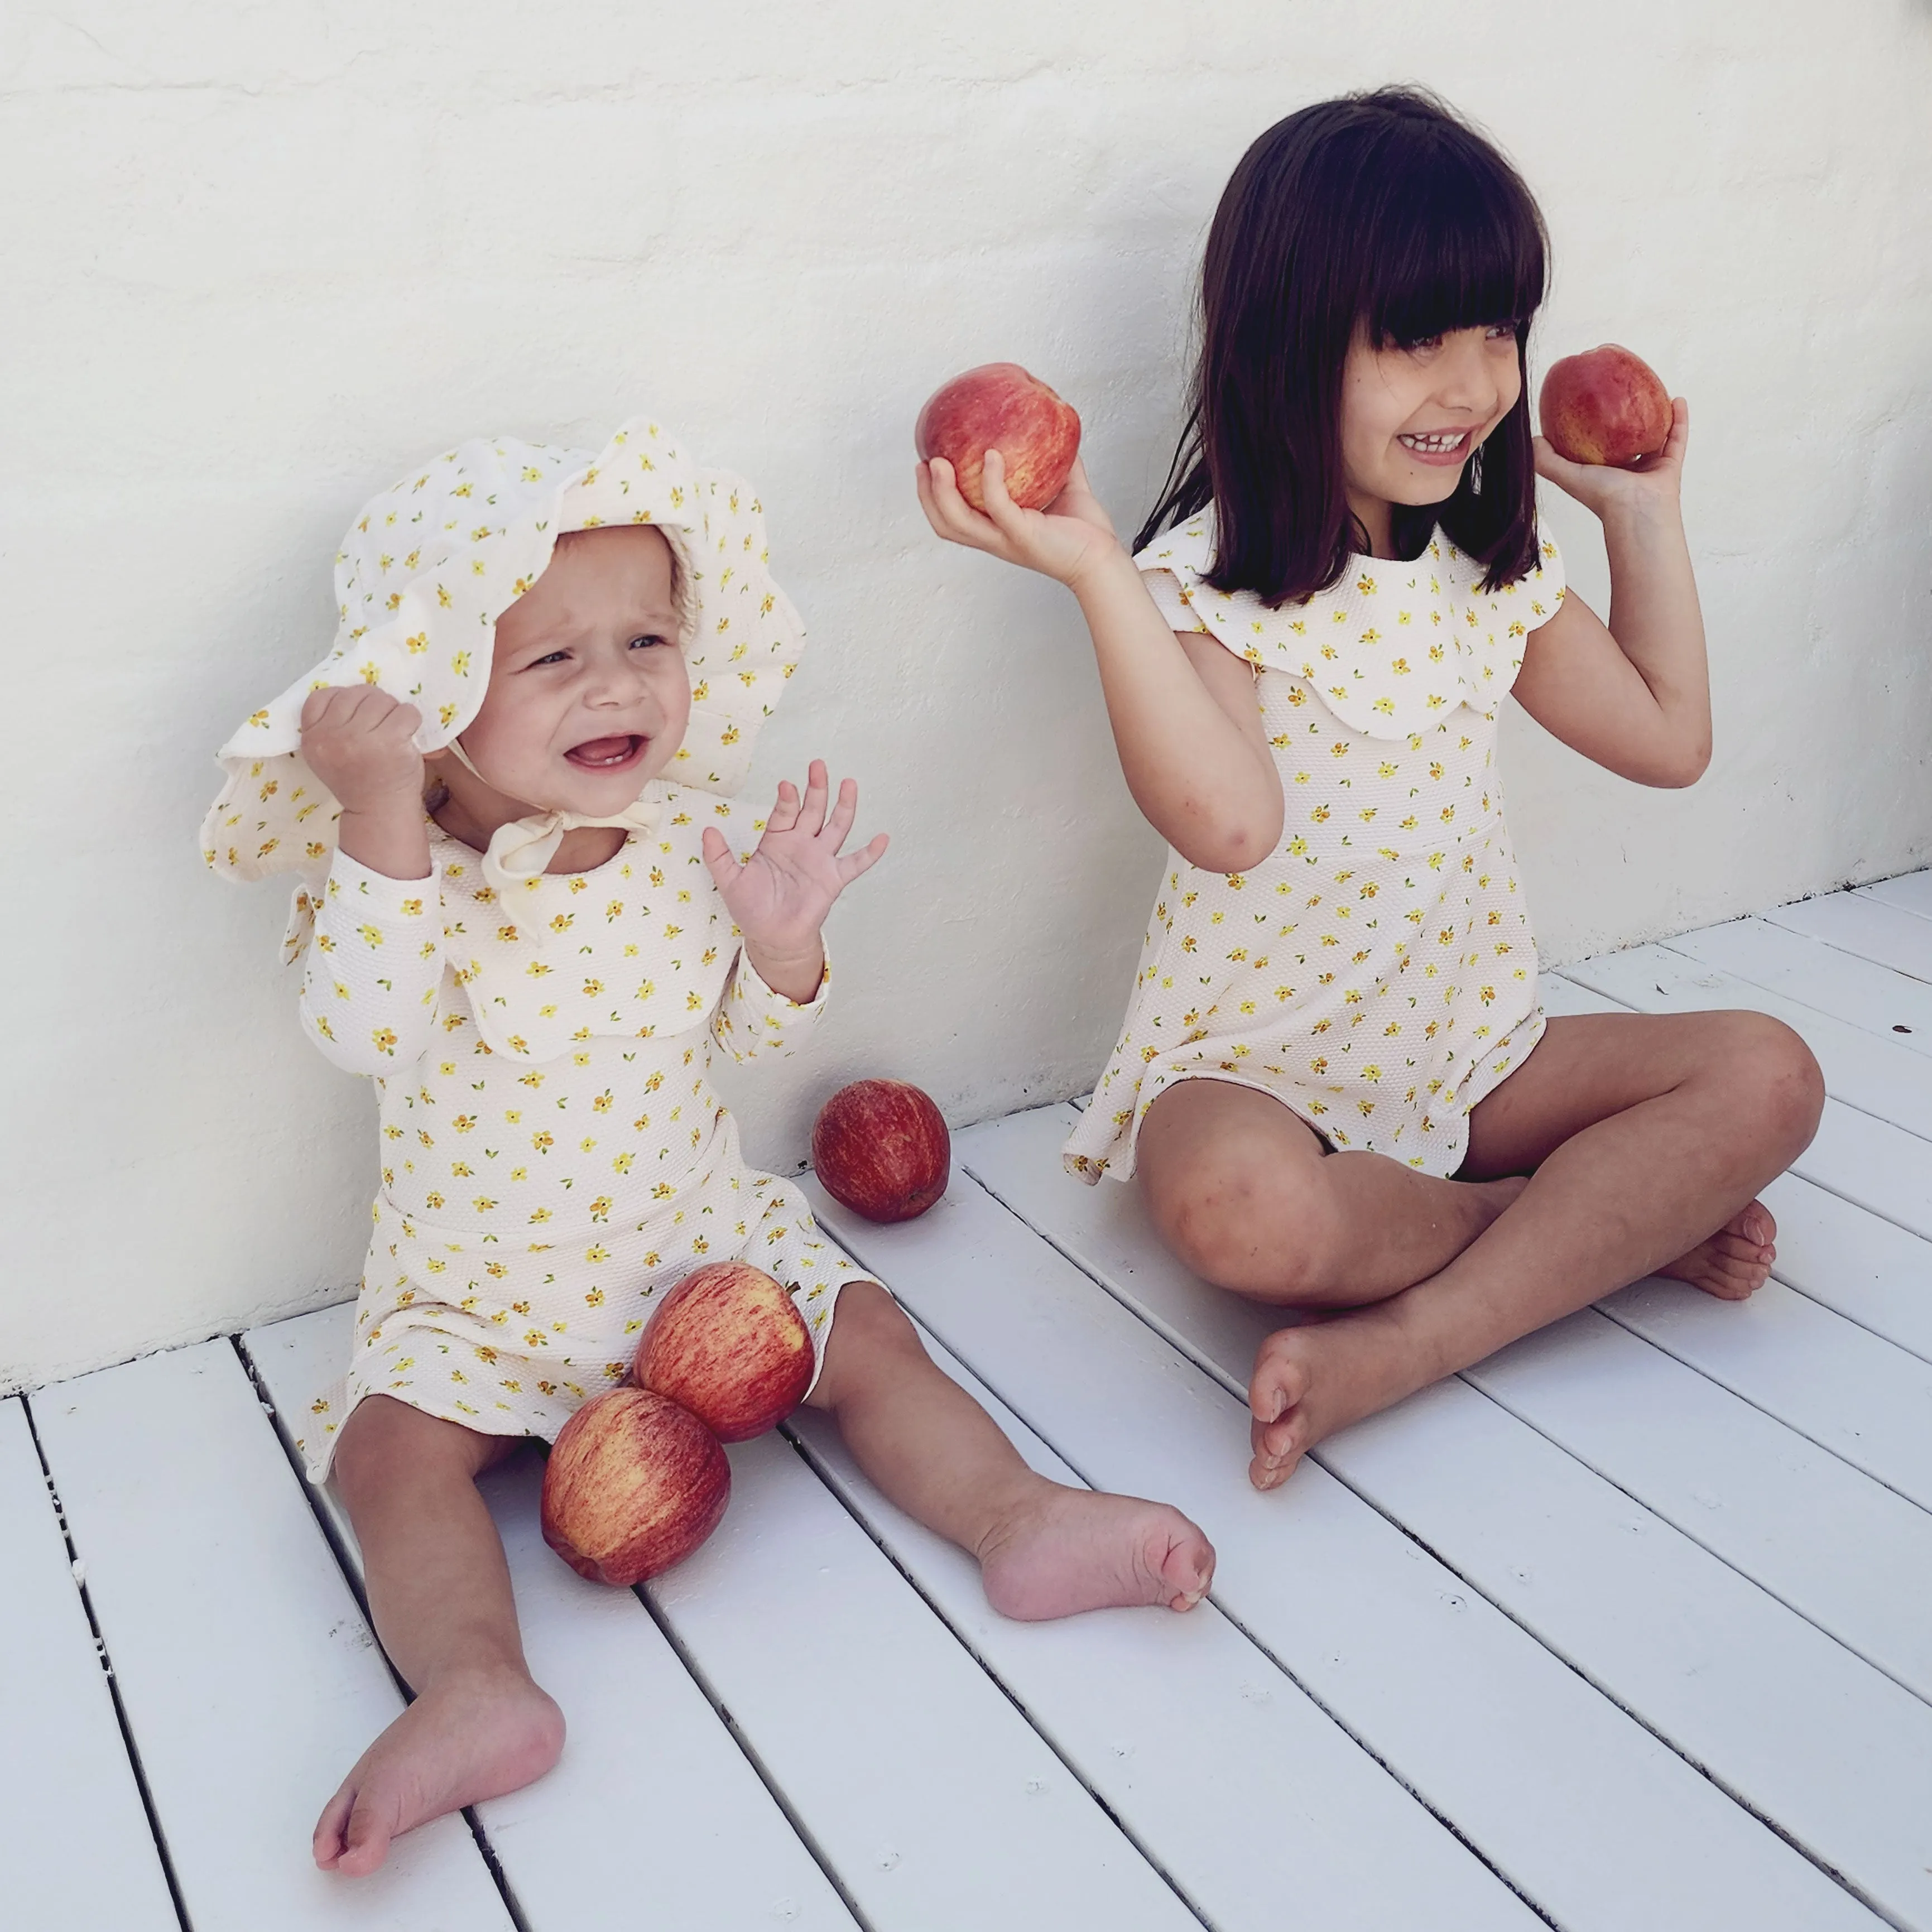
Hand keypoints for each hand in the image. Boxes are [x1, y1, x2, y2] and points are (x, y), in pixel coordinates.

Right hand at [300, 685, 425, 815]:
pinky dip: (411, 720)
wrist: (379, 811)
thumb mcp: (330, 751)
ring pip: (381, 699)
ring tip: (391, 733)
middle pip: (356, 692)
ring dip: (392, 712)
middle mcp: (330, 737)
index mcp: (312, 737)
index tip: (355, 719)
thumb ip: (332, 724)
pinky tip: (406, 736)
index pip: (321, 696)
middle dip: (373, 705)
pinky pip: (406, 711)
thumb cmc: (360, 778)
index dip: (344, 701)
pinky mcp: (389, 741)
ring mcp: (359, 739)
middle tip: (379, 728)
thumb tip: (357, 692)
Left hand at [701, 761, 887, 989]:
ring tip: (849, 783)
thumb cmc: (752, 908)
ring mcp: (820, 859)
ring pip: (836, 826)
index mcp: (777, 840)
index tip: (787, 786)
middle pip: (813, 809)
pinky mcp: (833, 879)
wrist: (771, 937)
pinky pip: (855, 863)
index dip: (787, 799)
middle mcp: (802, 844)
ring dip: (844, 805)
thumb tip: (707, 830)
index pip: (785, 812)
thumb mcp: (729, 880)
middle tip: (818, 765)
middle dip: (816, 788)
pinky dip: (870, 852)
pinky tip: (882, 838)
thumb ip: (718, 856)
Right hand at [917, 448, 1124, 589]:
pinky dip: (990, 480)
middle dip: (927, 495)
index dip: (932, 498)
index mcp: (997, 531)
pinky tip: (991, 455)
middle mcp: (996, 539)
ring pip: (959, 522)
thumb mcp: (1064, 489)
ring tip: (940, 461)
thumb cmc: (1084, 531)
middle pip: (945, 524)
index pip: (953, 520)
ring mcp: (1007, 539)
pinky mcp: (1023, 535)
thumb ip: (1054, 462)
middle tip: (924, 463)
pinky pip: (998, 506)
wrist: (1102, 559)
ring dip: (943, 491)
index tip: (927, 467)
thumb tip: (1053, 428)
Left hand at [1534, 395, 1688, 524]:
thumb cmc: (1602, 497)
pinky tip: (1676, 399)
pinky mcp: (1670, 464)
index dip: (1593, 425)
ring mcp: (1650, 466)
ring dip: (1656, 414)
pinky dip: (1678, 419)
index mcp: (1603, 471)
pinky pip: (1676, 437)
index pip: (1597, 444)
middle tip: (1625, 392)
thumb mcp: (1567, 475)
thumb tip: (1533, 439)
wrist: (1636, 511)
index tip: (1591, 402)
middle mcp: (1627, 468)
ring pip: (1655, 434)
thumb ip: (1546, 461)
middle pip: (1627, 437)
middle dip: (1627, 417)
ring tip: (1653, 391)